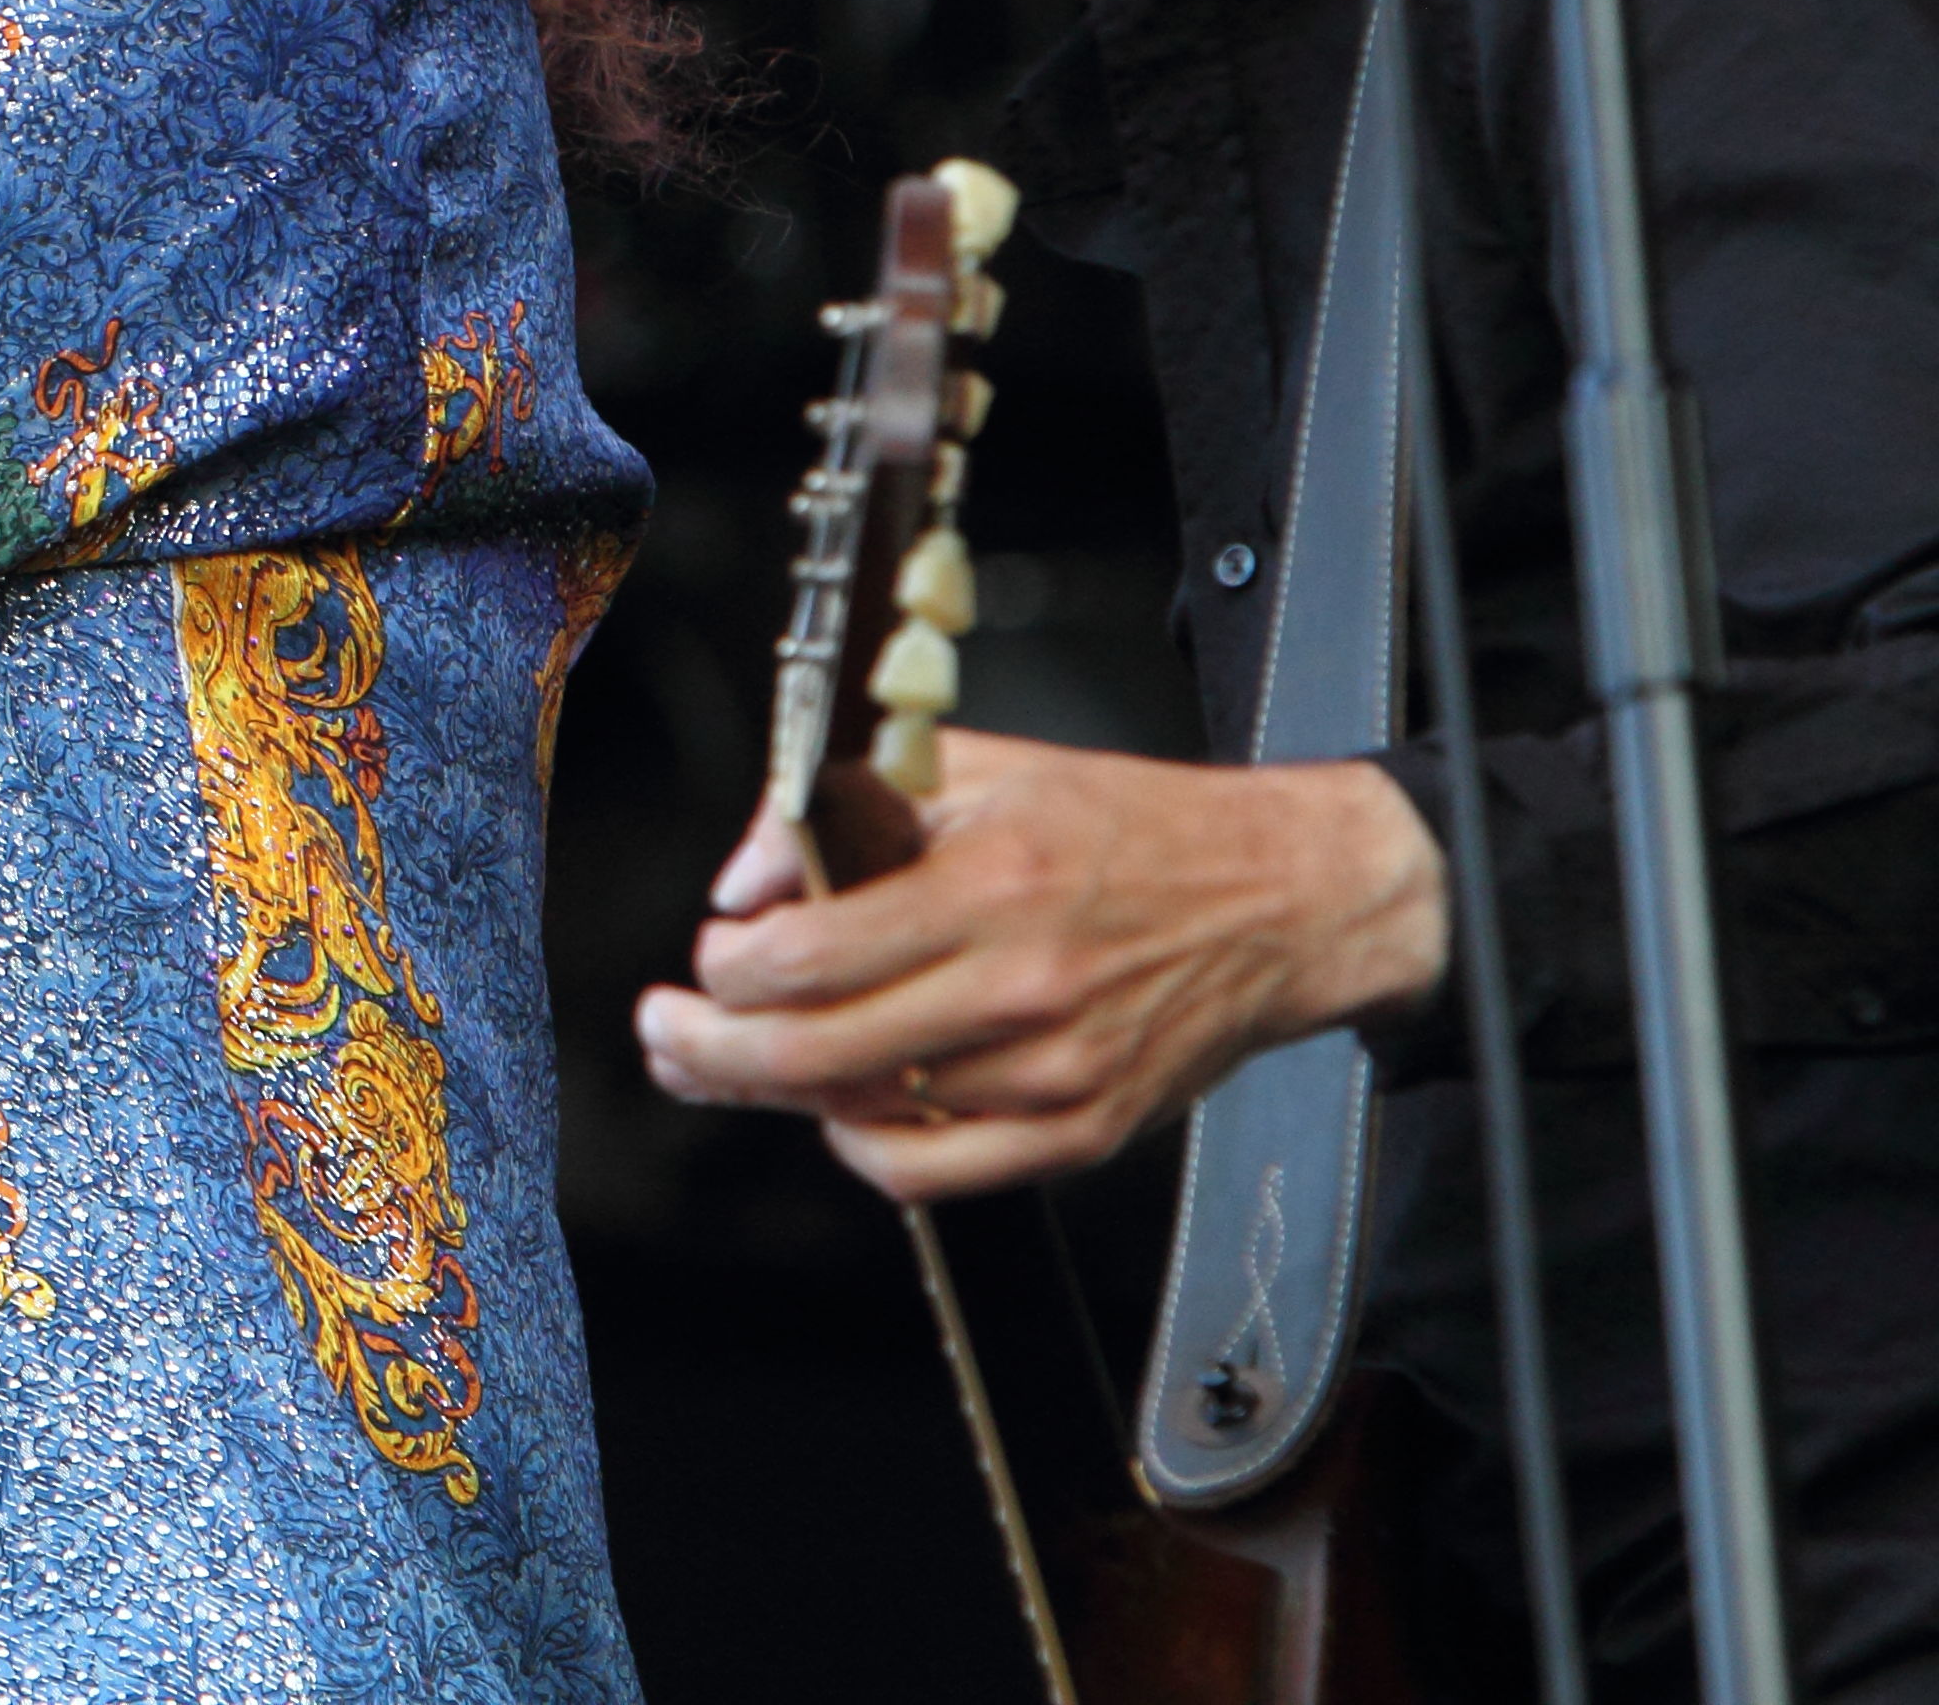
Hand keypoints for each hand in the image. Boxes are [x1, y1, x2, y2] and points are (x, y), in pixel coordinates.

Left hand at [634, 728, 1447, 1200]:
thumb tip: (743, 881)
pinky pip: (933, 1174)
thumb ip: (842, 807)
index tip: (709, 954)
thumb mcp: (980, 768)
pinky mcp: (1082, 1133)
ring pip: (862, 1116)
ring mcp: (1054, 1073)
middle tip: (664, 1032)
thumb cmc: (1127, 827)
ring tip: (732, 1061)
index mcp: (988, 887)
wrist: (1279, 900)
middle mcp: (1019, 989)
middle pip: (811, 1056)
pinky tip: (841, 1108)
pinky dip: (865, 1147)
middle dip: (708, 1051)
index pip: (807, 956)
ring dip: (777, 1095)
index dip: (727, 968)